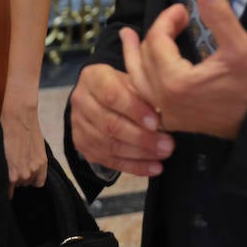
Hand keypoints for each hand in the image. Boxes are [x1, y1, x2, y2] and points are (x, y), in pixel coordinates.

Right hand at [0, 102, 46, 194]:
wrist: (20, 118)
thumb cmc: (27, 126)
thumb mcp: (37, 146)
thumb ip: (34, 159)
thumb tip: (27, 164)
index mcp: (42, 164)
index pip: (38, 183)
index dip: (30, 179)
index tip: (24, 175)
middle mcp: (35, 170)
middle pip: (25, 183)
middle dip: (20, 177)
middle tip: (14, 166)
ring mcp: (23, 173)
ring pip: (16, 183)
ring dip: (12, 177)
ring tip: (7, 166)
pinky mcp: (12, 173)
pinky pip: (9, 187)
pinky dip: (6, 187)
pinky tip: (2, 184)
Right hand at [69, 62, 172, 177]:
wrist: (97, 97)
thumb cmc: (121, 86)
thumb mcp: (131, 80)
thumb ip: (143, 93)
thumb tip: (165, 112)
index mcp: (93, 78)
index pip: (111, 95)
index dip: (134, 110)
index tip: (156, 122)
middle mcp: (81, 101)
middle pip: (110, 124)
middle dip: (141, 137)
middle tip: (167, 144)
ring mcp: (78, 125)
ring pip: (110, 145)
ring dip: (140, 154)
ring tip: (163, 155)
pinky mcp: (83, 145)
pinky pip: (109, 161)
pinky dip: (134, 166)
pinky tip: (154, 167)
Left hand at [121, 0, 246, 138]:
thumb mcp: (240, 48)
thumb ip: (220, 17)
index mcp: (175, 82)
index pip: (157, 40)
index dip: (167, 19)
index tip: (183, 9)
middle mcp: (163, 100)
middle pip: (145, 58)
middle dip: (156, 32)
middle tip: (173, 18)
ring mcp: (165, 114)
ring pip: (137, 79)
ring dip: (133, 54)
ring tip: (126, 35)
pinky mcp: (172, 121)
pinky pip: (144, 97)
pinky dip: (138, 77)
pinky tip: (139, 67)